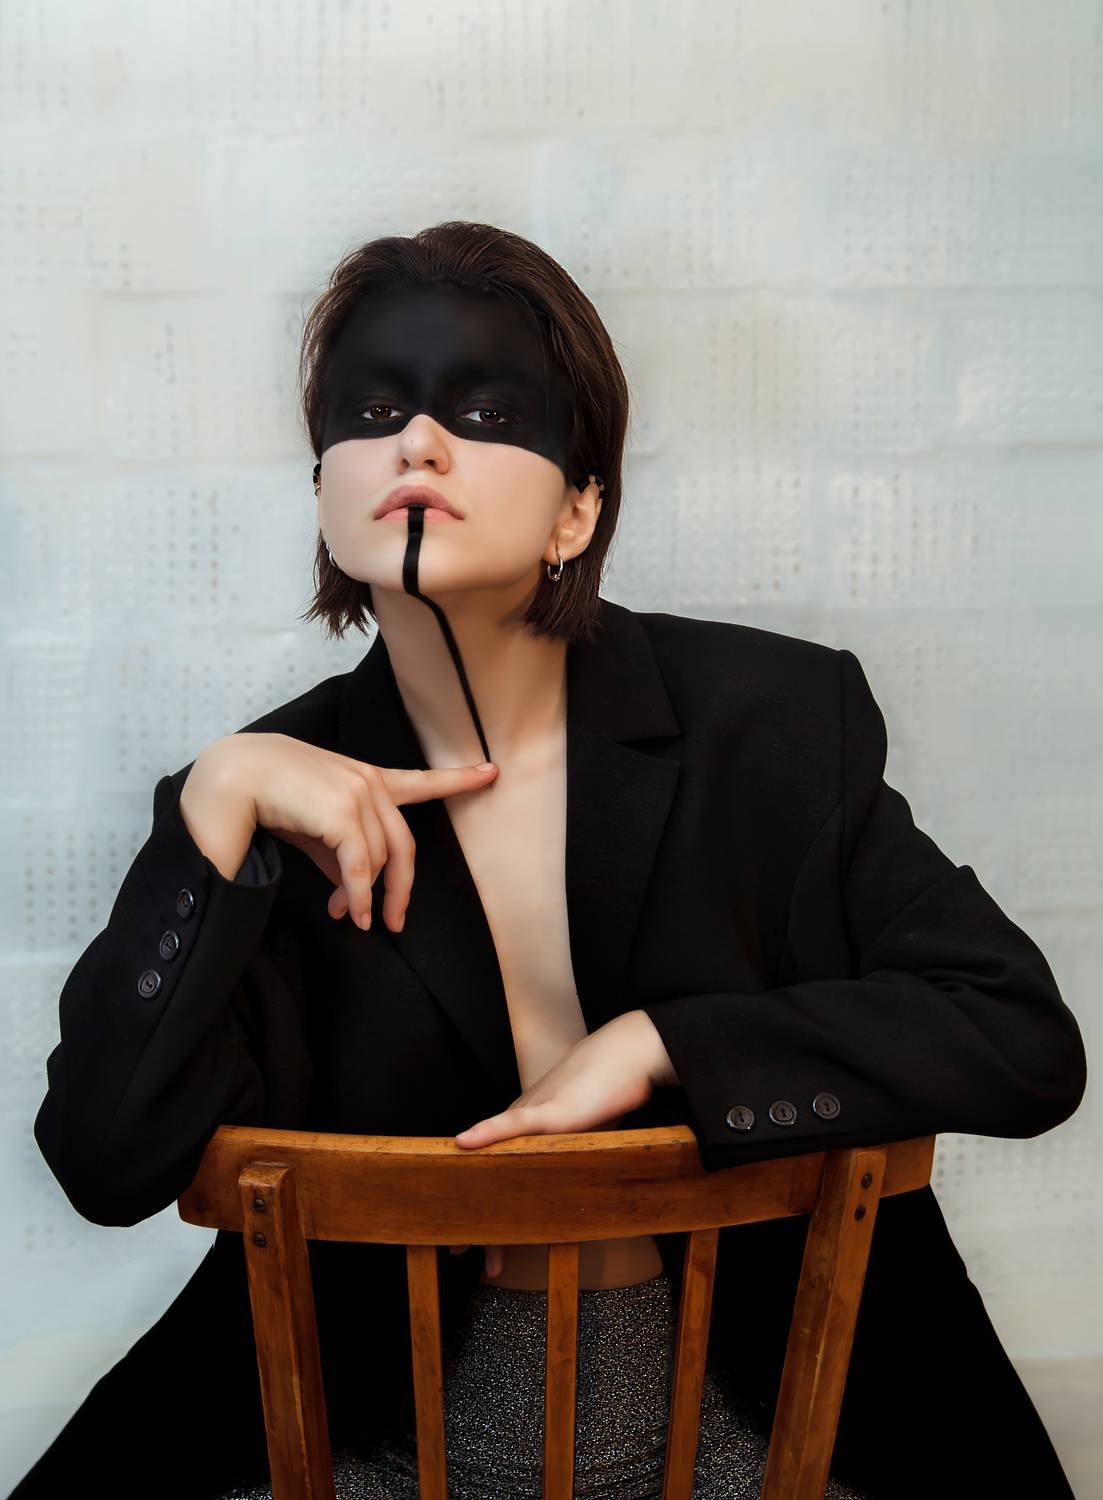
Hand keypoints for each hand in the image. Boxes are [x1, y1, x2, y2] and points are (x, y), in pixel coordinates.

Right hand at [185, 732, 498, 926]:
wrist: (230, 778)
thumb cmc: (265, 799)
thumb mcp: (313, 826)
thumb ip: (340, 853)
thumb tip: (355, 894)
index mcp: (363, 779)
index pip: (419, 780)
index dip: (458, 778)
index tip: (491, 771)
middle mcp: (367, 781)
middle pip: (404, 845)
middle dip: (402, 888)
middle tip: (396, 922)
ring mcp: (358, 793)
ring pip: (381, 860)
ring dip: (369, 897)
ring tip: (354, 918)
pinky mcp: (343, 811)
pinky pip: (360, 866)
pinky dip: (359, 895)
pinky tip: (353, 914)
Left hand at [448, 1011, 667, 1278]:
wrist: (629, 1053)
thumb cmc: (611, 1087)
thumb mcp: (588, 1127)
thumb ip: (573, 1148)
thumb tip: (572, 1178)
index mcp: (531, 1128)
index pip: (502, 1172)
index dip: (490, 1207)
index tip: (477, 1239)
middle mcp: (525, 1122)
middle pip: (494, 1175)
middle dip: (477, 1220)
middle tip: (459, 1253)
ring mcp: (535, 1114)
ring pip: (497, 1161)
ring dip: (479, 1199)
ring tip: (465, 1240)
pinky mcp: (551, 1110)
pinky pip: (513, 1123)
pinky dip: (488, 1133)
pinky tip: (465, 1142)